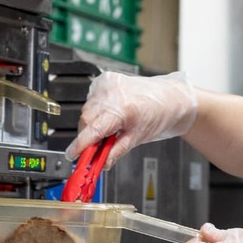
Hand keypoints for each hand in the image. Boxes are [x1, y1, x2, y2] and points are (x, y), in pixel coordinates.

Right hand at [66, 71, 197, 165]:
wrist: (170, 97)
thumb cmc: (160, 114)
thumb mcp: (137, 138)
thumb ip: (115, 152)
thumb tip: (101, 163)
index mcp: (122, 108)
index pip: (93, 130)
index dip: (80, 145)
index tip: (72, 154)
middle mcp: (112, 93)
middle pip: (86, 120)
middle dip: (88, 136)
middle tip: (97, 147)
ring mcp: (108, 83)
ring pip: (87, 109)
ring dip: (92, 123)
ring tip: (110, 127)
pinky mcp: (105, 79)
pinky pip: (91, 98)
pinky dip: (96, 109)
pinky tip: (109, 113)